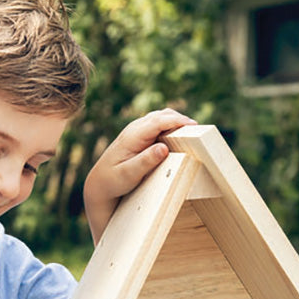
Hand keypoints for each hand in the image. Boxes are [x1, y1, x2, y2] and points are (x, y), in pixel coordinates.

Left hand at [84, 108, 196, 242]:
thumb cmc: (113, 181)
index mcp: (133, 136)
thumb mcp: (128, 175)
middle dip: (180, 119)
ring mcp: (137, 130)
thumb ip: (145, 161)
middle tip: (199, 130)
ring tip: (192, 132)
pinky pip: (159, 124)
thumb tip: (163, 148)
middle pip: (162, 115)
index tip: (193, 125)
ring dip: (176, 121)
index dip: (177, 121)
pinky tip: (180, 136)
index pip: (158, 121)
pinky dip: (171, 126)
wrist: (100, 184)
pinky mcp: (140, 135)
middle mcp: (135, 129)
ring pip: (161, 117)